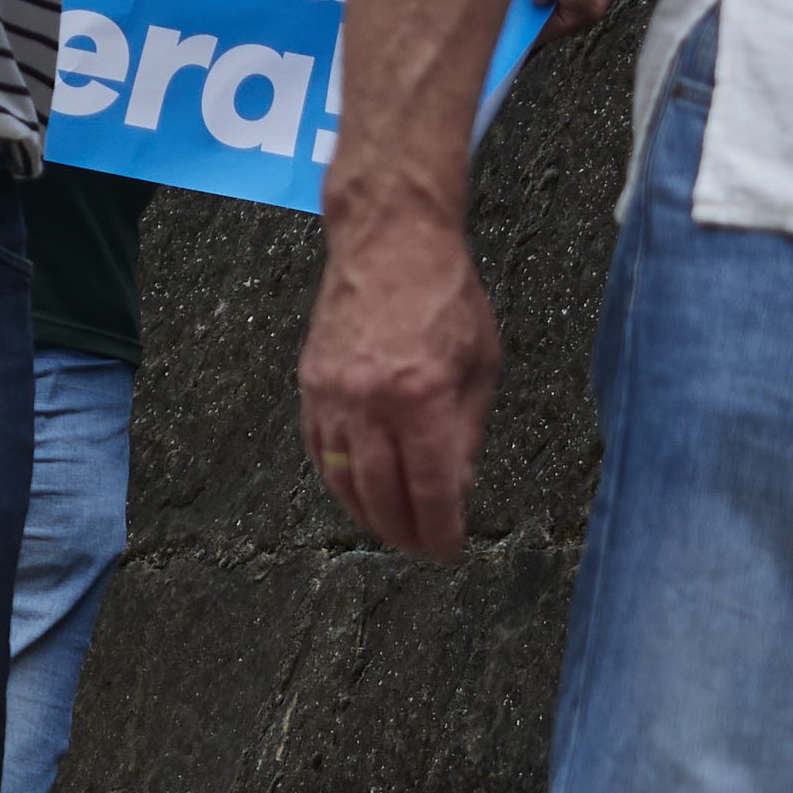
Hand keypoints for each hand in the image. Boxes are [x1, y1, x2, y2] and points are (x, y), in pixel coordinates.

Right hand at [297, 205, 497, 561]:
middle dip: (403, 531)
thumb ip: (467, 431)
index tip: (448, 550)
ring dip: (366, 514)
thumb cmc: (445, 295)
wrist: (389, 243)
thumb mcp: (481, 365)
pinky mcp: (310, 383)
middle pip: (381, 494)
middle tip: (418, 546)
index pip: (432, 489)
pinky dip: (336, 479)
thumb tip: (457, 488)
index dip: (440, 530)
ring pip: (342, 479)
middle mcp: (372, 401)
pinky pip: (318, 449)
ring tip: (388, 528)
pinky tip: (355, 491)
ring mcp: (333, 393)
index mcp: (425, 396)